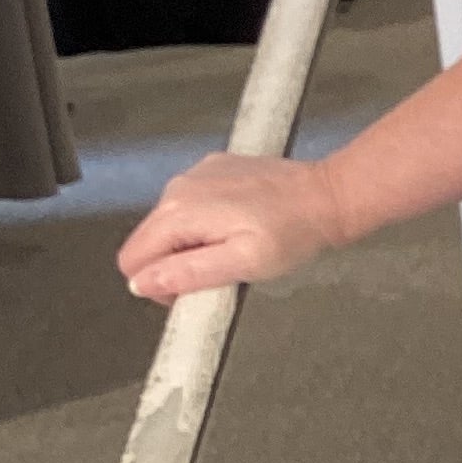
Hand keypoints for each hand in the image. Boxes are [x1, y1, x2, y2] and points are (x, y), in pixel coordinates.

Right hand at [117, 153, 349, 303]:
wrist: (327, 196)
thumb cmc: (293, 232)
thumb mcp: (242, 264)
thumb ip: (187, 274)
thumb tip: (142, 283)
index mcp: (179, 211)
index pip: (133, 259)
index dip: (156, 286)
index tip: (192, 292)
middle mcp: (178, 187)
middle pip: (150, 241)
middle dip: (175, 265)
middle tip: (221, 273)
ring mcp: (195, 174)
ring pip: (171, 225)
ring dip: (193, 245)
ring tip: (236, 249)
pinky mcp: (213, 170)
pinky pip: (192, 206)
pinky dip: (207, 224)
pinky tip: (240, 226)